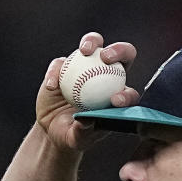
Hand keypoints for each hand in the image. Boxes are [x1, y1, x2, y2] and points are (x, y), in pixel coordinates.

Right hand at [36, 32, 139, 151]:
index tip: (115, 100)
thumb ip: (83, 132)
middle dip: (120, 50)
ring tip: (85, 50)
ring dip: (92, 41)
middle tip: (107, 58)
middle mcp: (106, 75)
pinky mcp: (63, 65)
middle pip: (121, 55)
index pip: (129, 92)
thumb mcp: (76, 139)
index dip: (127, 94)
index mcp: (117, 95)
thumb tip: (87, 121)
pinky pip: (60, 63)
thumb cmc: (72, 135)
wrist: (52, 128)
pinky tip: (53, 84)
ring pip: (94, 44)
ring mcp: (85, 66)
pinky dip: (56, 71)